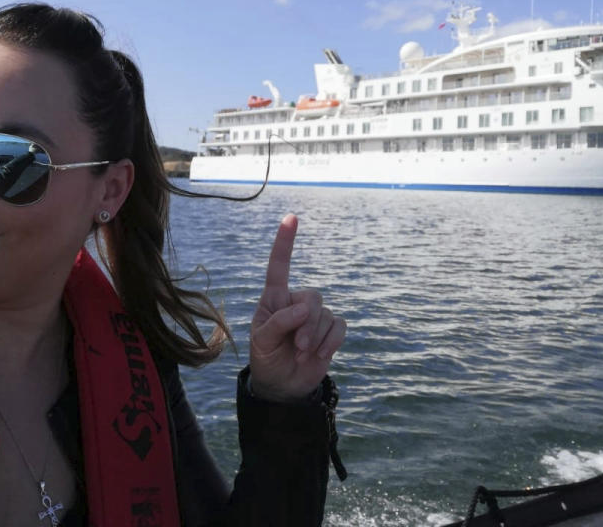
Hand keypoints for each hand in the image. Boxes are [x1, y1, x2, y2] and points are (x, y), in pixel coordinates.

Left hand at [249, 214, 346, 400]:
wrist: (283, 385)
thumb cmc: (266, 358)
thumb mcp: (262, 341)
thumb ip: (279, 322)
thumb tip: (304, 309)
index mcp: (274, 298)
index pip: (279, 266)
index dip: (285, 242)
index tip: (290, 217)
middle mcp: (295, 302)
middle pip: (312, 297)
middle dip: (307, 323)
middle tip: (298, 345)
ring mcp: (314, 316)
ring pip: (326, 313)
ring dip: (316, 336)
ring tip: (302, 353)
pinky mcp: (330, 330)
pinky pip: (339, 326)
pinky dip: (331, 342)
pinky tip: (320, 355)